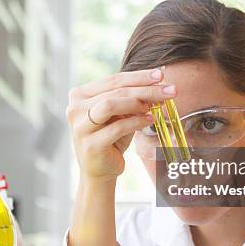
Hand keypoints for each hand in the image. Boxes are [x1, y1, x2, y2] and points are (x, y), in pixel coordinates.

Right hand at [65, 68, 176, 182]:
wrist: (100, 170)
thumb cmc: (111, 138)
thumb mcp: (121, 114)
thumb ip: (133, 98)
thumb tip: (159, 83)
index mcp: (80, 95)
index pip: (113, 79)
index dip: (138, 76)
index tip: (161, 75)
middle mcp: (75, 108)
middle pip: (115, 90)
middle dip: (145, 89)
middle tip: (169, 90)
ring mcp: (80, 126)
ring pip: (110, 104)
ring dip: (137, 102)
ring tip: (156, 105)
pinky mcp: (91, 144)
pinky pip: (117, 127)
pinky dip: (137, 122)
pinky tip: (150, 119)